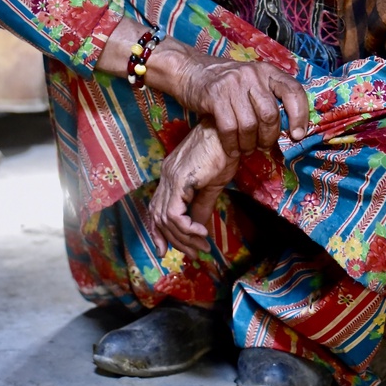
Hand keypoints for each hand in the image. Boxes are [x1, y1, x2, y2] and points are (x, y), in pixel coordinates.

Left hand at [149, 122, 238, 257]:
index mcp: (171, 176)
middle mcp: (166, 177)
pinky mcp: (179, 180)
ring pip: (165, 218)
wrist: (229, 132)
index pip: (156, 209)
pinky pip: (174, 214)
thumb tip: (197, 229)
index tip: (166, 250)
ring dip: (183, 238)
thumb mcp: (212, 185)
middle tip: (195, 253)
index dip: (158, 232)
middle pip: (158, 217)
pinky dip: (185, 228)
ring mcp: (170, 177)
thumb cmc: (224, 152)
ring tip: (202, 245)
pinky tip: (201, 232)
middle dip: (175, 240)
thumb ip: (201, 207)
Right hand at [176, 55, 308, 156]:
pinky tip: (232, 149)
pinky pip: (229, 128)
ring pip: (250, 124)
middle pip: (270, 114)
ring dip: (249, 144)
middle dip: (268, 137)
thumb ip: (269, 98)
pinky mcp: (215, 95)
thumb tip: (291, 129)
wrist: (191, 70)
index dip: (300, 116)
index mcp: (267, 71)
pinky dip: (232, 144)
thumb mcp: (251, 82)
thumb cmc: (226, 83)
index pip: (293, 91)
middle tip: (263, 146)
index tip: (298, 136)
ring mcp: (233, 83)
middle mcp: (252, 74)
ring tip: (246, 149)